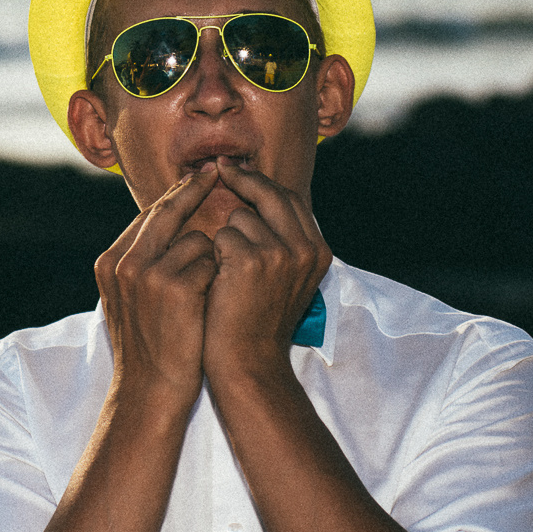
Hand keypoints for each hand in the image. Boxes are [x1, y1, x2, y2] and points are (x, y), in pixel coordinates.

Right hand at [95, 169, 221, 402]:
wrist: (149, 393)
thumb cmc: (150, 349)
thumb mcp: (131, 301)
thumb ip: (142, 264)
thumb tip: (166, 229)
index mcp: (110, 262)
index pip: (147, 217)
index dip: (175, 197)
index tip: (195, 180)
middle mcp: (123, 262)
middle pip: (166, 211)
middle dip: (194, 190)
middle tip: (218, 171)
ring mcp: (147, 274)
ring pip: (196, 239)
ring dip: (211, 258)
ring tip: (207, 292)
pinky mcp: (174, 287)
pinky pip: (210, 262)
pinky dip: (218, 277)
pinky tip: (213, 302)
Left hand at [202, 161, 330, 382]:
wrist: (249, 363)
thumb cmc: (257, 322)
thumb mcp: (285, 279)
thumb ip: (282, 240)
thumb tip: (260, 197)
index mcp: (318, 251)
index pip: (289, 200)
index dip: (261, 183)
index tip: (237, 170)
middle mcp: (306, 249)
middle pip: (271, 195)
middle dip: (242, 179)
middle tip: (218, 168)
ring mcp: (280, 253)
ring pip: (241, 217)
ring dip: (225, 239)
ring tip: (227, 277)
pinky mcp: (251, 260)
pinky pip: (222, 236)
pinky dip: (213, 255)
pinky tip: (218, 283)